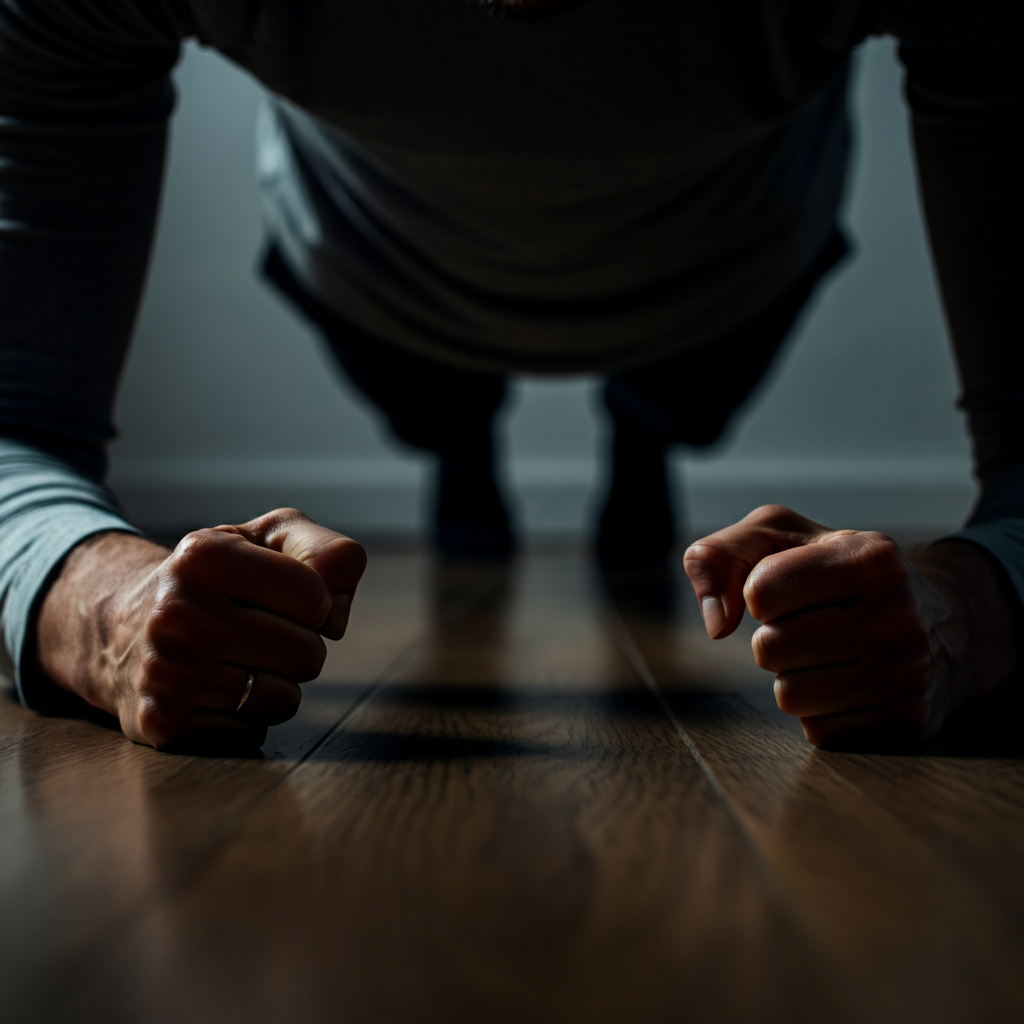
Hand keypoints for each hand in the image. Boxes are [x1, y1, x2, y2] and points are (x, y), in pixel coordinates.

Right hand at [37, 509, 366, 749]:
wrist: (121, 625)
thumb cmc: (216, 579)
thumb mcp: (269, 539)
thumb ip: (329, 554)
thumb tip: (338, 614)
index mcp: (204, 556)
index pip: (316, 596)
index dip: (316, 603)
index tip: (283, 599)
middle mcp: (177, 612)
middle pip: (308, 654)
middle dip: (299, 647)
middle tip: (259, 633)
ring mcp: (165, 671)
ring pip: (284, 701)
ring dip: (276, 685)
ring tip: (236, 660)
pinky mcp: (161, 723)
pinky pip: (252, 735)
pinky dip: (246, 719)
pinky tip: (214, 692)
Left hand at [683, 505, 1017, 747]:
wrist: (945, 621)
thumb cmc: (838, 571)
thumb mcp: (780, 536)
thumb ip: (720, 555)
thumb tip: (715, 623)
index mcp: (869, 557)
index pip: (760, 592)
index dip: (760, 593)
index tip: (791, 588)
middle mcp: (896, 615)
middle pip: (769, 648)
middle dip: (775, 637)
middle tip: (813, 624)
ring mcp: (907, 672)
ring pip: (788, 696)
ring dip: (793, 677)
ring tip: (830, 653)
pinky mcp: (908, 720)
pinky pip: (818, 731)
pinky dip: (820, 711)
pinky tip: (850, 684)